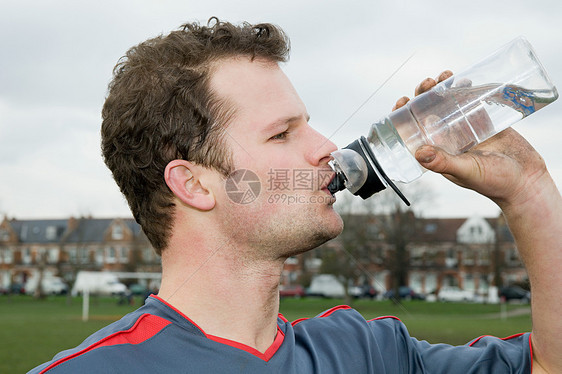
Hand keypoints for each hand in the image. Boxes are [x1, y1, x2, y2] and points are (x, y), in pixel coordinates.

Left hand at [393, 71, 549, 210]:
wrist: (527, 180)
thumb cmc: (495, 182)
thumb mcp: (467, 171)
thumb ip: (444, 163)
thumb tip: (419, 152)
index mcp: (437, 152)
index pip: (413, 131)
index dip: (404, 116)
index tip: (402, 101)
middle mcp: (447, 140)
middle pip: (428, 112)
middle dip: (424, 95)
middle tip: (428, 82)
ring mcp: (464, 129)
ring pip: (447, 105)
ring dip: (443, 89)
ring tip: (445, 76)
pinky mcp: (482, 122)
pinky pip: (468, 103)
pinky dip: (464, 90)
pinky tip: (463, 80)